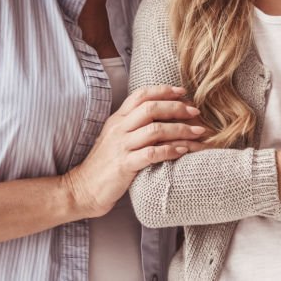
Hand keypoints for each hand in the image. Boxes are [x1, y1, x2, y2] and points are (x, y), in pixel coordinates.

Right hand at [64, 85, 205, 216]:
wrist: (82, 189)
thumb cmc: (104, 165)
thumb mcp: (115, 137)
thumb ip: (132, 124)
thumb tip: (160, 114)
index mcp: (117, 119)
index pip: (141, 95)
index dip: (163, 90)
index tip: (183, 92)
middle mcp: (119, 128)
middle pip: (151, 108)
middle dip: (177, 108)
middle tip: (195, 112)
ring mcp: (121, 146)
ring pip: (155, 130)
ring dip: (181, 130)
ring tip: (198, 133)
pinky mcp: (124, 166)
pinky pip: (151, 154)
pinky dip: (170, 151)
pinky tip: (183, 151)